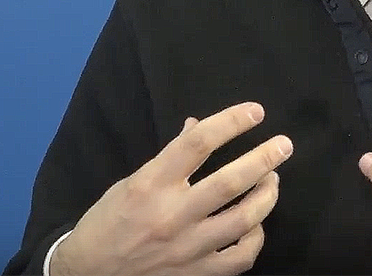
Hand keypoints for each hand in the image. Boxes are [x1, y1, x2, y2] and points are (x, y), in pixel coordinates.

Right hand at [51, 102, 292, 275]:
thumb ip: (170, 156)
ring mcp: (187, 248)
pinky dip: (256, 238)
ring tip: (272, 180)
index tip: (255, 112)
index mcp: (151, 184)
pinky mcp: (196, 274)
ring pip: (244, 220)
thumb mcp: (131, 181)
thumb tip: (198, 126)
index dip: (231, 122)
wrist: (88, 275)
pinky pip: (240, 257)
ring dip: (266, 196)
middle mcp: (172, 215)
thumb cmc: (109, 221)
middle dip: (264, 159)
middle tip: (284, 145)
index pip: (198, 143)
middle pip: (231, 182)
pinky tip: (256, 224)